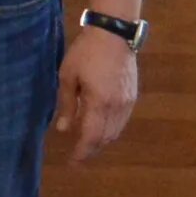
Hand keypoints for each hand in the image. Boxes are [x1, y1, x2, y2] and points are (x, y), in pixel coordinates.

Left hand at [54, 26, 140, 162]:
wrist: (114, 33)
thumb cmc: (86, 53)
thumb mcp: (68, 76)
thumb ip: (66, 104)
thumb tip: (63, 129)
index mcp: (99, 103)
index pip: (91, 137)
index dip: (82, 153)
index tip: (73, 163)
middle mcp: (117, 107)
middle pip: (105, 138)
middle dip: (91, 149)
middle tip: (78, 155)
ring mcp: (127, 102)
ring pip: (115, 131)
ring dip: (102, 140)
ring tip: (87, 142)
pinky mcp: (132, 95)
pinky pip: (122, 121)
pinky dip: (111, 129)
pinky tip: (100, 125)